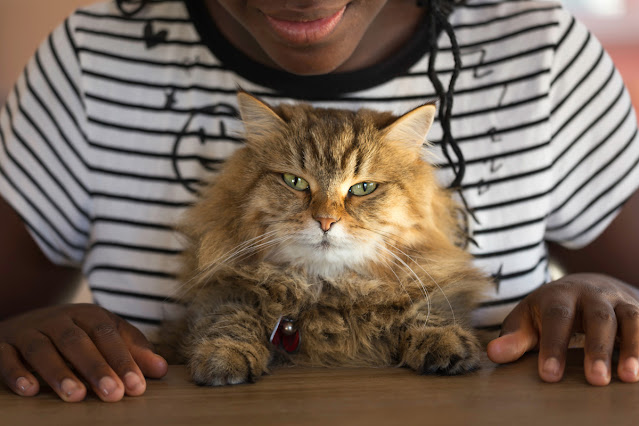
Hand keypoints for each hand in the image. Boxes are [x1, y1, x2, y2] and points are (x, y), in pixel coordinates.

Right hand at [0, 304, 167, 401]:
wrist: (25, 323)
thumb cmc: (77, 336)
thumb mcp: (107, 338)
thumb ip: (132, 352)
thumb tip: (161, 369)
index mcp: (87, 315)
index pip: (108, 335)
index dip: (123, 360)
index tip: (137, 387)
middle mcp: (57, 320)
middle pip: (77, 341)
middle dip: (96, 368)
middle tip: (113, 394)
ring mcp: (29, 332)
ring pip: (43, 349)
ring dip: (59, 373)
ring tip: (76, 396)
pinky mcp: (3, 345)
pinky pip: (7, 358)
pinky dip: (17, 373)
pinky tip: (31, 391)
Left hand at [486, 273, 638, 385]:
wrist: (586, 286)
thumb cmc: (550, 310)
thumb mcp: (529, 319)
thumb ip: (514, 337)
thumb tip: (493, 354)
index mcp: (559, 295)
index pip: (557, 318)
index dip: (553, 346)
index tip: (549, 375)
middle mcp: (592, 294)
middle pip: (597, 318)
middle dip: (597, 349)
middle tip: (596, 380)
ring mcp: (618, 301)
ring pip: (630, 319)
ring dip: (631, 347)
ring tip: (628, 378)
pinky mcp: (638, 309)